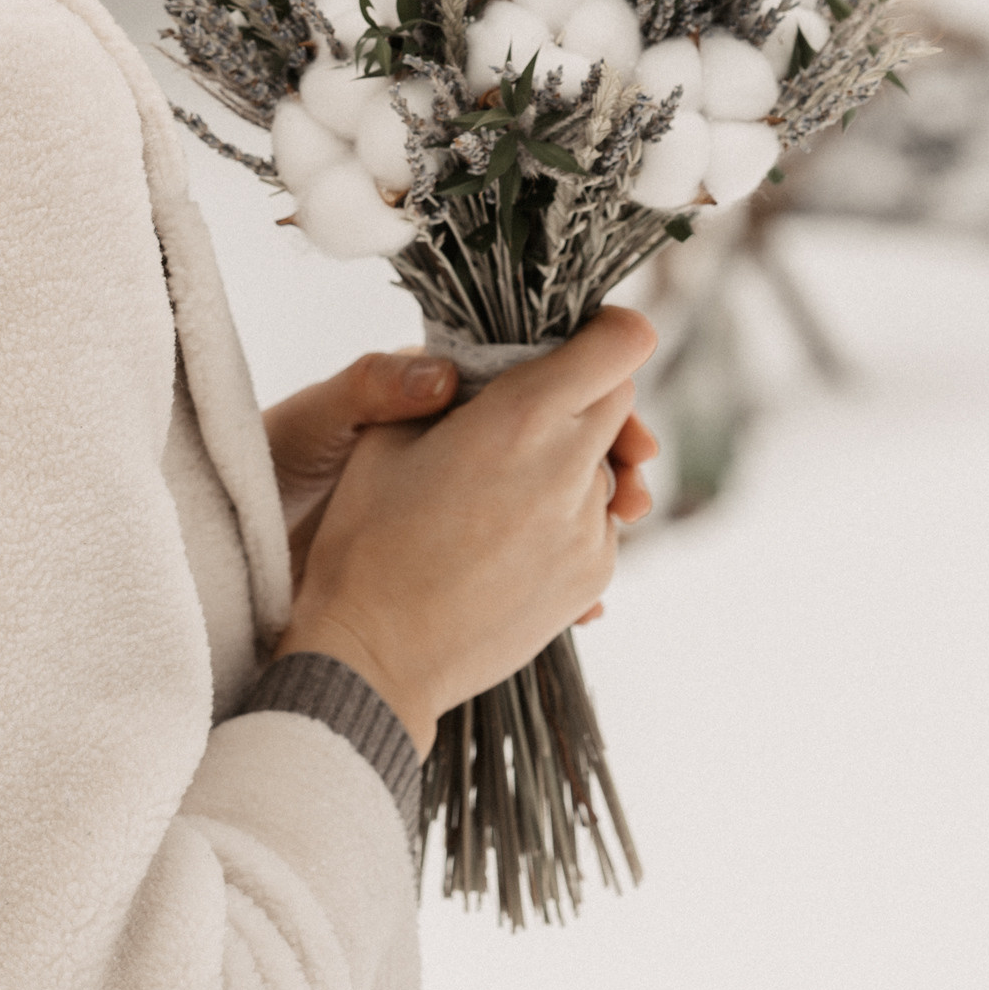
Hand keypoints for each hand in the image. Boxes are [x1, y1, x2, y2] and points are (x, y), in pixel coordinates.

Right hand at [277, 308, 660, 755]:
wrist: (375, 658)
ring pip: (609, 467)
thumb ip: (451, 388)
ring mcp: (589, 529)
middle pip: (620, 403)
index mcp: (521, 417)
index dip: (608, 331)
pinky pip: (599, 523)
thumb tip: (484, 369)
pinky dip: (568, 515)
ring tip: (503, 487)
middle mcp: (570, 468)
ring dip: (572, 460)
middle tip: (527, 409)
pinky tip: (509, 536)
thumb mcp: (386, 438)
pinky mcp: (592, 577)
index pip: (621, 346)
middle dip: (584, 393)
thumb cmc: (366, 542)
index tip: (584, 337)